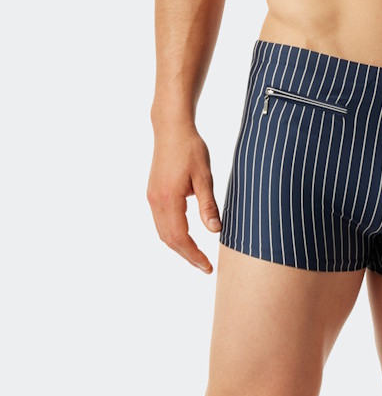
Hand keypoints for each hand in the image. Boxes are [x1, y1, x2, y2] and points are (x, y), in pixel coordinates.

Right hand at [147, 123, 221, 273]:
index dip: (194, 255)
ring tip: (197, 255)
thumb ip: (208, 204)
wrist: (171, 128)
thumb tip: (216, 230)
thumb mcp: (204, 176)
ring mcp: (152, 198)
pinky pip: (160, 222)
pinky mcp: (153, 193)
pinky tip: (186, 236)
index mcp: (169, 199)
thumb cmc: (190, 148)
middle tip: (205, 266)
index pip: (180, 237)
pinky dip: (172, 234)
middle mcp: (156, 201)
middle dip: (187, 255)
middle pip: (169, 239)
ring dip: (179, 246)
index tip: (208, 266)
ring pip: (163, 232)